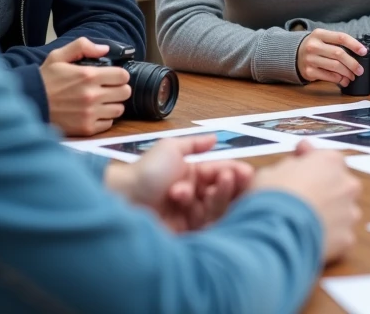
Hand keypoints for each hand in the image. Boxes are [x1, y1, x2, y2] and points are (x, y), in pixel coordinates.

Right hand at [41, 38, 130, 135]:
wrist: (30, 104)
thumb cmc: (45, 80)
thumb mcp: (58, 56)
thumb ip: (82, 46)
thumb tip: (105, 49)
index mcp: (88, 76)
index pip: (123, 76)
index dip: (119, 75)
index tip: (112, 76)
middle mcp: (92, 95)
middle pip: (125, 92)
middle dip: (119, 88)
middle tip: (108, 88)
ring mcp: (90, 113)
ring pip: (119, 109)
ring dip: (113, 104)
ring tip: (101, 101)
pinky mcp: (86, 128)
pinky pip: (108, 123)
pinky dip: (104, 118)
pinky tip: (93, 112)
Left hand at [105, 135, 254, 232]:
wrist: (123, 198)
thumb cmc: (145, 172)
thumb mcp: (169, 148)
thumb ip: (194, 144)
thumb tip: (214, 138)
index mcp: (192, 175)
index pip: (221, 173)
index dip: (234, 172)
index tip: (246, 172)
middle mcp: (194, 194)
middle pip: (222, 192)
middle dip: (227, 185)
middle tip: (227, 178)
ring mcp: (190, 214)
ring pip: (216, 208)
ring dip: (210, 197)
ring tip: (189, 189)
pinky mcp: (186, 232)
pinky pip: (207, 225)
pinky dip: (206, 215)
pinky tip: (195, 203)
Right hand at [252, 142, 360, 262]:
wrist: (279, 234)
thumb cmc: (274, 199)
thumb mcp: (271, 172)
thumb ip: (289, 167)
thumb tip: (290, 168)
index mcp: (329, 162)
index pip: (326, 156)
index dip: (311, 160)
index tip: (302, 161)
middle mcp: (346, 184)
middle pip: (339, 182)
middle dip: (324, 186)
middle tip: (304, 193)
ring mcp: (349, 211)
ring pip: (343, 209)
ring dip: (329, 212)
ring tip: (307, 218)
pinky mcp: (347, 237)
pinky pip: (339, 233)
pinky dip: (328, 234)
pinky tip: (311, 235)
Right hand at [297, 29, 366, 86]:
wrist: (293, 55)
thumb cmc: (314, 46)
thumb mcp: (322, 38)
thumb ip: (336, 42)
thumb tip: (357, 53)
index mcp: (319, 34)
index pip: (341, 37)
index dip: (354, 44)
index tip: (364, 51)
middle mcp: (313, 45)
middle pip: (339, 54)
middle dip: (353, 63)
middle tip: (360, 70)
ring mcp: (310, 59)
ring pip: (335, 66)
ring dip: (347, 73)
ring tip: (352, 76)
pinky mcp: (309, 71)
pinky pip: (328, 76)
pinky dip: (339, 79)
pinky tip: (343, 80)